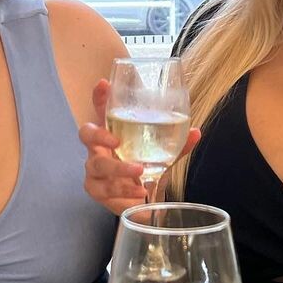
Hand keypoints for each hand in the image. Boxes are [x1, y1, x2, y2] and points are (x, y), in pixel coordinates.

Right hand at [79, 78, 200, 215]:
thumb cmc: (144, 167)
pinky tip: (138, 194)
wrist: (141, 199)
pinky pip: (104, 192)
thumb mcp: (159, 153)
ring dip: (119, 170)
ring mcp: (93, 170)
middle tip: (117, 141)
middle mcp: (97, 148)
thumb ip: (175, 143)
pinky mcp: (96, 191)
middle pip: (86, 135)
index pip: (100, 109)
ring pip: (97, 167)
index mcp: (111, 132)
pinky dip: (123, 195)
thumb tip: (195, 132)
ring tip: (140, 173)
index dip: (99, 96)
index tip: (104, 84)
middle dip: (100, 136)